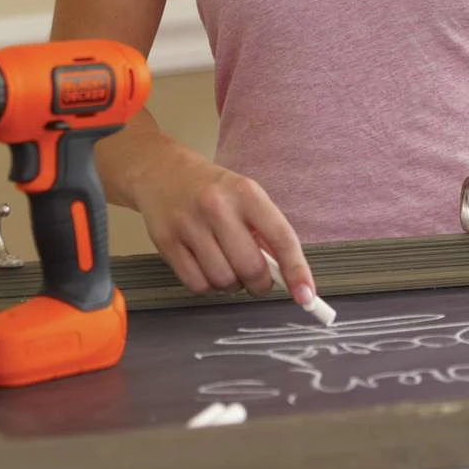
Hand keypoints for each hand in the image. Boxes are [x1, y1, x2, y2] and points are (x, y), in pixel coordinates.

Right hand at [134, 156, 317, 307]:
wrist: (161, 171)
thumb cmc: (212, 189)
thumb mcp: (245, 196)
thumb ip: (265, 232)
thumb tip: (286, 275)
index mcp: (245, 192)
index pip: (281, 237)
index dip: (297, 271)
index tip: (306, 297)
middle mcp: (217, 206)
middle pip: (250, 268)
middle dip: (259, 284)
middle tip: (257, 280)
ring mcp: (188, 224)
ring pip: (223, 280)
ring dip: (231, 284)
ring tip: (226, 265)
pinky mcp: (165, 241)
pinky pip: (197, 285)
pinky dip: (207, 285)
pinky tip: (205, 266)